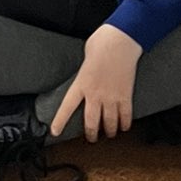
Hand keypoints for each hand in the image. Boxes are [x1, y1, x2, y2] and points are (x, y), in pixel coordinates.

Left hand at [48, 22, 142, 141]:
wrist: (121, 41)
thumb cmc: (102, 43)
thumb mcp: (86, 56)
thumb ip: (85, 70)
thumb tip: (88, 73)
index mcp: (81, 83)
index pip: (67, 107)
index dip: (60, 122)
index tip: (55, 132)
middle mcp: (95, 94)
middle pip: (91, 122)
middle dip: (91, 134)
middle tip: (92, 139)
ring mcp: (111, 96)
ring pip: (109, 123)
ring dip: (110, 131)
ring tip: (110, 134)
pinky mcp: (126, 96)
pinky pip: (125, 116)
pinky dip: (125, 124)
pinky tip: (124, 127)